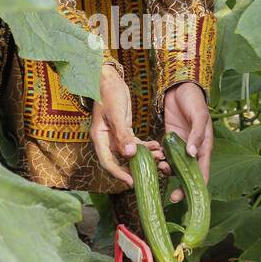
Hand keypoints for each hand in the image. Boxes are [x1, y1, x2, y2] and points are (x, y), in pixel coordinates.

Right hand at [90, 65, 165, 185]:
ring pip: (130, 153)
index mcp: (100, 138)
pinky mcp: (124, 130)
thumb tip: (130, 154)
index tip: (132, 182)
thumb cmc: (108, 93)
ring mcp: (115, 136)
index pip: (108, 163)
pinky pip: (135, 143)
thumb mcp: (116, 113)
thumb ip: (122, 134)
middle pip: (120, 161)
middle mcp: (107, 140)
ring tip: (160, 157)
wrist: (108, 78)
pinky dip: (145, 146)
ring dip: (144, 156)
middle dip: (136, 167)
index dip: (119, 174)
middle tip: (153, 172)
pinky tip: (157, 146)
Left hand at [162, 81, 211, 201]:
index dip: (197, 187)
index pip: (203, 172)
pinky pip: (165, 155)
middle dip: (181, 187)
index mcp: (204, 147)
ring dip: (168, 172)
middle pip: (188, 174)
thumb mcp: (198, 116)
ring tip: (160, 170)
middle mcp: (193, 150)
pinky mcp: (169, 140)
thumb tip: (192, 154)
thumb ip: (196, 135)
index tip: (188, 197)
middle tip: (172, 198)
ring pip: (175, 166)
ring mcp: (180, 146)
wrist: (180, 87)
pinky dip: (160, 160)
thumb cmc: (194, 100)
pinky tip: (154, 161)